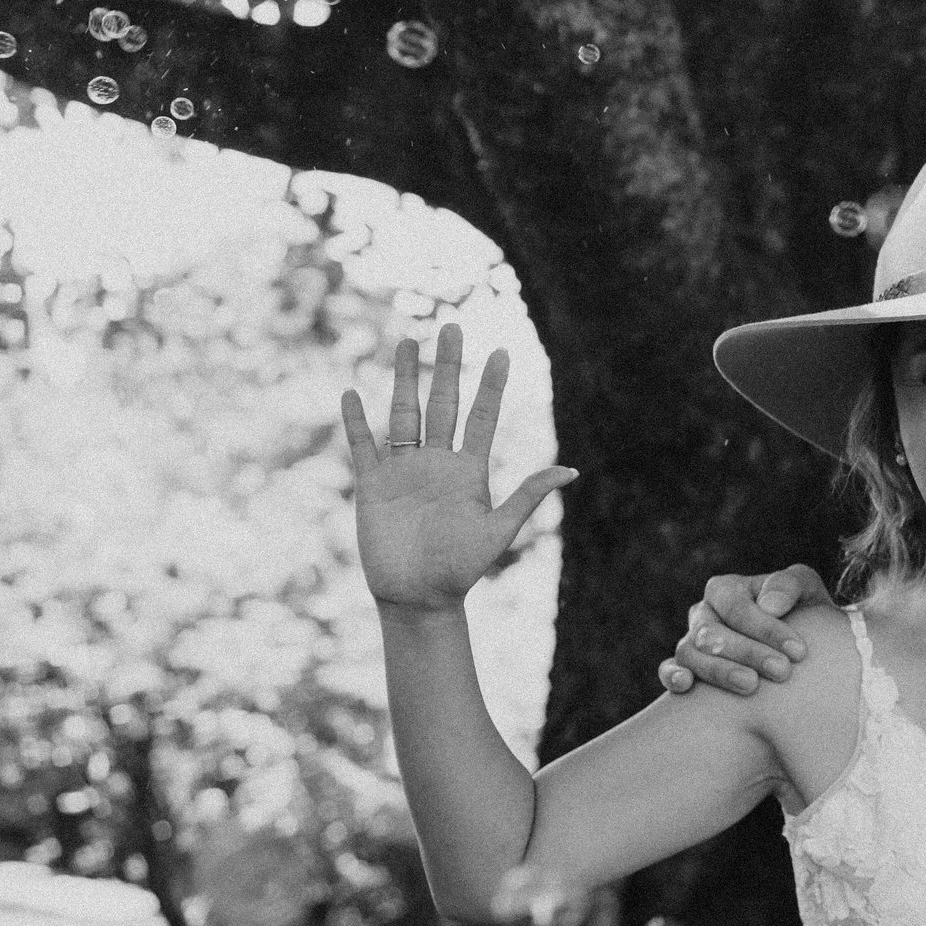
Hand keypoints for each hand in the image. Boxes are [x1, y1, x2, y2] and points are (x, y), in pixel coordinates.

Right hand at [342, 325, 574, 613]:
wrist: (419, 597)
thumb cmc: (462, 568)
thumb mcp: (499, 530)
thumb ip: (527, 495)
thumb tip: (572, 470)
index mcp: (469, 470)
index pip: (481, 418)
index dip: (490, 386)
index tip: (501, 353)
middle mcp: (437, 463)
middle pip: (443, 404)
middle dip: (448, 367)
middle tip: (452, 328)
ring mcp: (404, 471)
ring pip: (403, 414)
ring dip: (403, 379)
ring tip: (406, 342)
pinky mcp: (373, 486)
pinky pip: (363, 446)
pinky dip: (356, 422)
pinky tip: (352, 393)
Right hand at [659, 566, 829, 693]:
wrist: (801, 647)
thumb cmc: (804, 614)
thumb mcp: (805, 590)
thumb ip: (789, 585)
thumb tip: (769, 606)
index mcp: (726, 589)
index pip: (737, 606)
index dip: (766, 628)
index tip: (799, 651)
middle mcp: (703, 614)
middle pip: (712, 633)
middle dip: (749, 652)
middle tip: (783, 671)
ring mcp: (690, 642)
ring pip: (690, 653)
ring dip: (720, 671)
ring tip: (752, 686)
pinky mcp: (685, 669)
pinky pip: (667, 670)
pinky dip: (672, 676)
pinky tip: (686, 686)